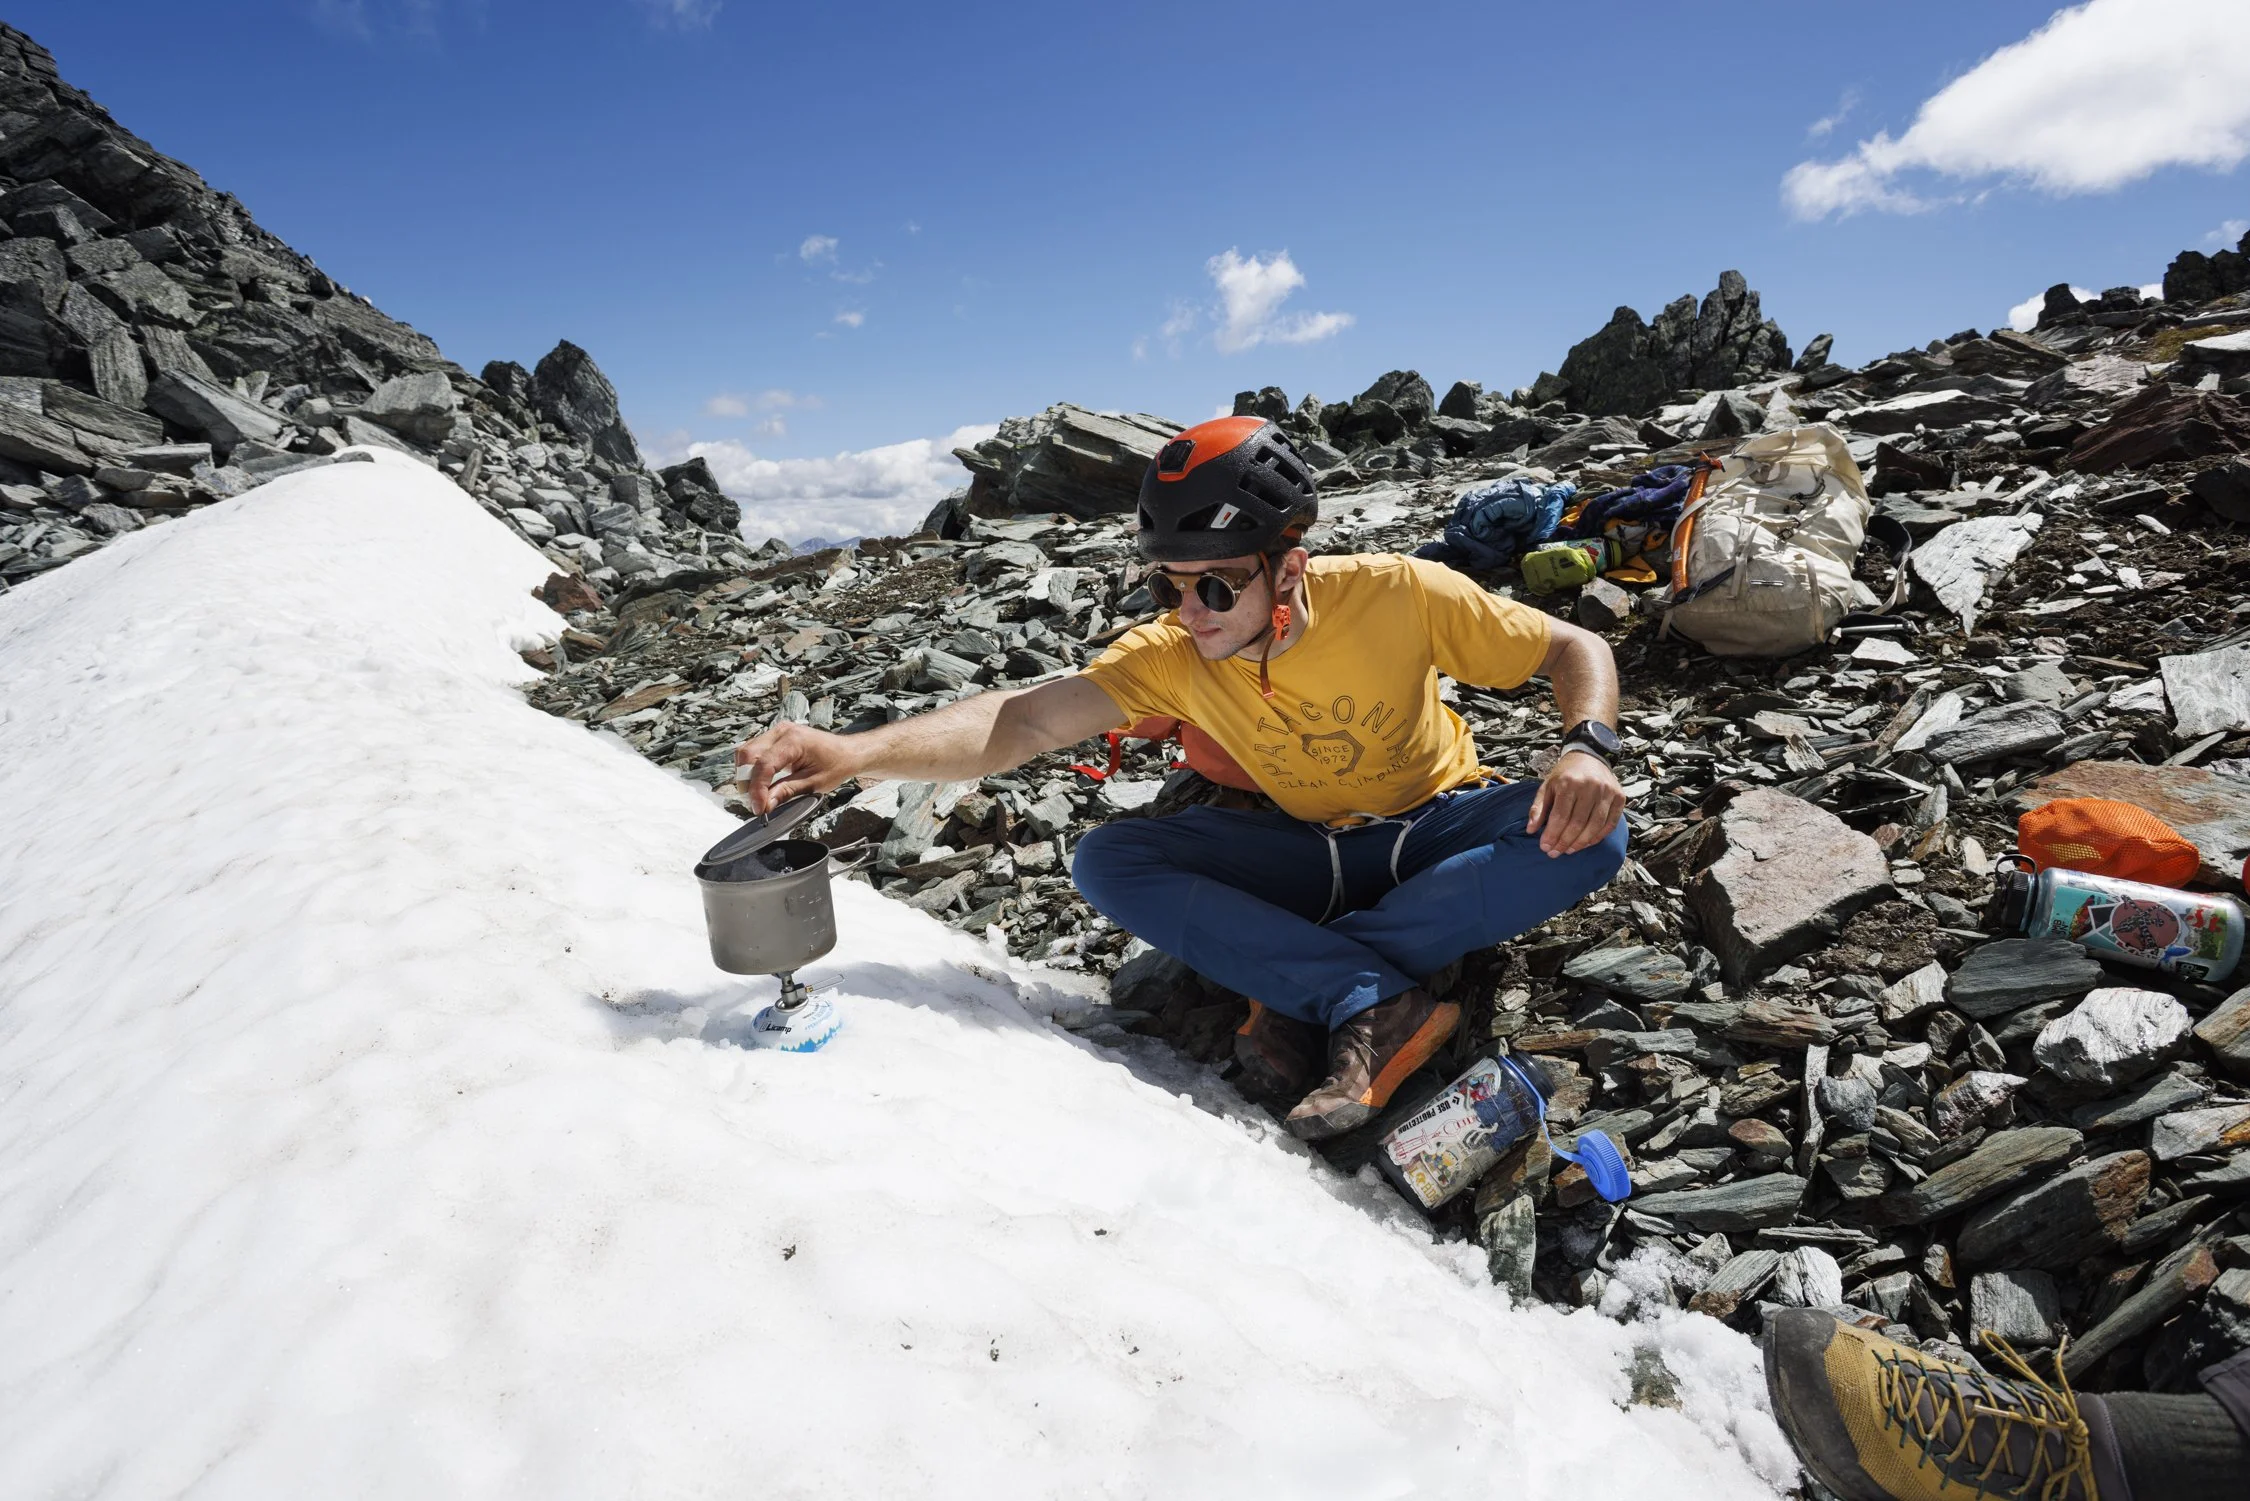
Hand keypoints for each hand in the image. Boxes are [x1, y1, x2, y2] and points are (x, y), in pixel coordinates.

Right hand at [732, 722, 862, 812]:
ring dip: (746, 775)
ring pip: (746, 752)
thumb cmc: (836, 764)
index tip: (758, 808)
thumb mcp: (814, 783)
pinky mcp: (775, 737)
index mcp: (794, 741)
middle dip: (746, 782)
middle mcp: (782, 732)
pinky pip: (754, 751)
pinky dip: (752, 769)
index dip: (757, 789)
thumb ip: (787, 792)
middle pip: (747, 755)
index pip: (764, 765)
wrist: (847, 752)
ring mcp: (777, 732)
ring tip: (758, 795)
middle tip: (756, 803)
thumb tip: (765, 804)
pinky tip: (760, 783)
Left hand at [1525, 748, 1626, 857]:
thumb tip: (1530, 830)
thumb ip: (1538, 808)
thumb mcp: (1547, 786)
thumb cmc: (1565, 775)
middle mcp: (1590, 786)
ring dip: (1581, 843)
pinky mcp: (1619, 797)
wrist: (1589, 757)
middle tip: (1555, 852)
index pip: (1560, 816)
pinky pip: (1610, 823)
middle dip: (1565, 842)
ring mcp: (1607, 792)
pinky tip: (1586, 843)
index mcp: (1569, 782)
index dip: (1552, 834)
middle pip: (1577, 823)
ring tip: (1569, 850)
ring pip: (1595, 825)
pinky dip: (1598, 837)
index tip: (1545, 847)